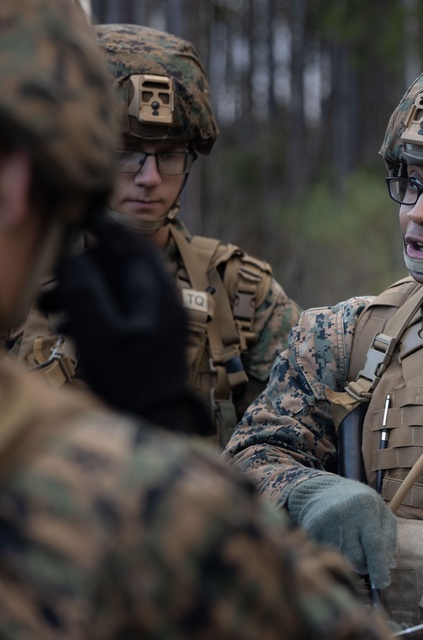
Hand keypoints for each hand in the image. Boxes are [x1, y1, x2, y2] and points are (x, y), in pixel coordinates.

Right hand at [40, 210, 211, 434]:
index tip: (69, 216)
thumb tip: (72, 255)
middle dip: (78, 266)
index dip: (99, 226)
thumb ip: (85, 289)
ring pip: (111, 287)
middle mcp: (159, 298)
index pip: (129, 242)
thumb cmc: (129, 379)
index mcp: (155, 290)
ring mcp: (153, 317)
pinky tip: (61, 326)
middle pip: (116, 264)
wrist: (153, 422)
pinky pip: (112, 310)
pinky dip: (86, 310)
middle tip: (44, 274)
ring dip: (76, 290)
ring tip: (45, 306)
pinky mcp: (143, 336)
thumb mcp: (99, 332)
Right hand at [287, 474, 396, 589]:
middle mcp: (346, 512)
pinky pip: (327, 556)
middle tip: (365, 558)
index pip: (374, 543)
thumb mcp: (380, 513)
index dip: (379, 567)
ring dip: (350, 561)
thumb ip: (389, 538)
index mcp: (366, 506)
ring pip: (342, 560)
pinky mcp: (312, 529)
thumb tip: (389, 566)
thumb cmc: (360, 504)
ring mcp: (326, 521)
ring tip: (350, 543)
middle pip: (357, 557)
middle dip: (365, 565)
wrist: (324, 490)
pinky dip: (334, 555)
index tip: (383, 584)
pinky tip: (336, 540)